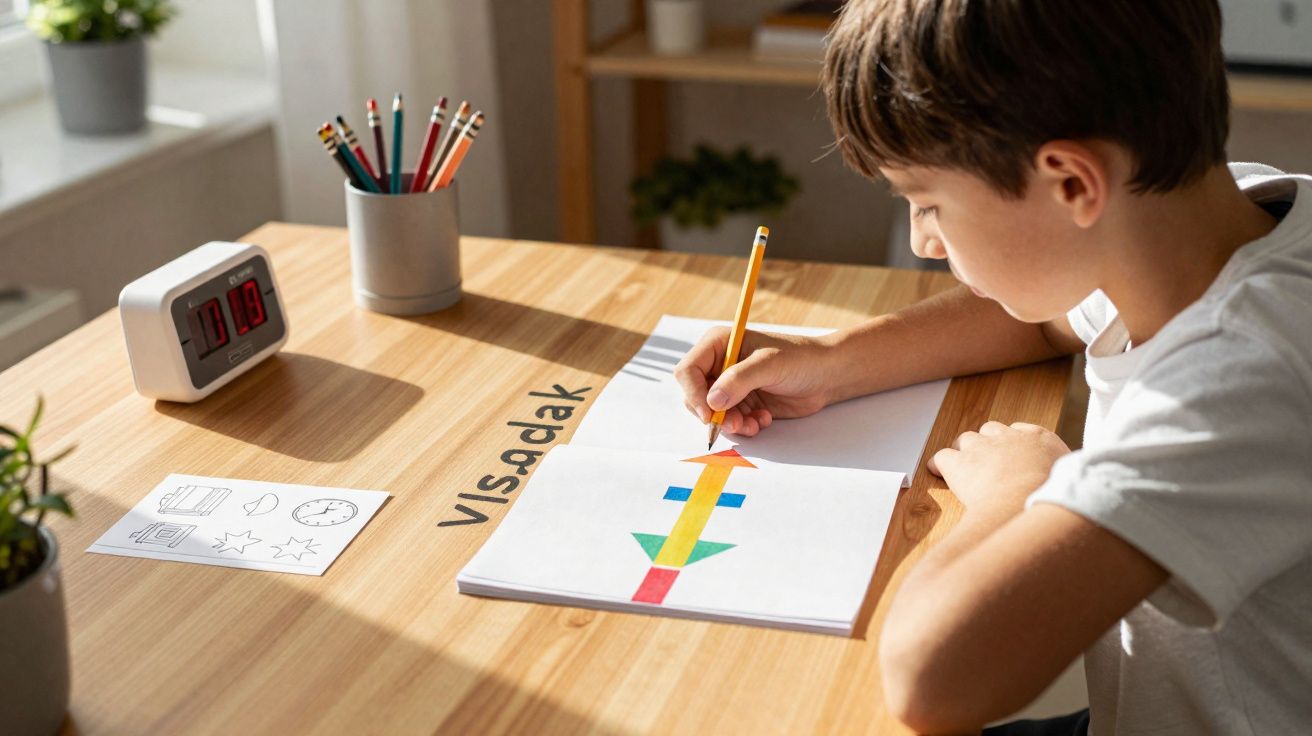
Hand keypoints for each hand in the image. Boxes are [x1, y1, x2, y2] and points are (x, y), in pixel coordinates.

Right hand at [673, 327, 837, 436]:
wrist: (827, 375)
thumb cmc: (801, 359)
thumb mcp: (769, 364)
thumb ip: (739, 380)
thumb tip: (712, 401)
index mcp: (719, 345)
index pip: (688, 371)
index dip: (694, 393)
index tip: (709, 414)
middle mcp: (720, 365)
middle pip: (695, 395)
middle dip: (713, 414)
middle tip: (737, 424)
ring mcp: (730, 386)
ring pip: (712, 414)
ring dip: (731, 424)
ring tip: (754, 423)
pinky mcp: (742, 403)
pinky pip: (729, 422)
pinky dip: (743, 426)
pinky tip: (763, 420)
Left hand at [929, 421, 1070, 518]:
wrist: (1025, 505)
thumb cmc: (1052, 500)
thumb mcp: (1072, 481)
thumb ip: (1067, 474)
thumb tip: (1071, 482)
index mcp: (1040, 438)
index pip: (1021, 430)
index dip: (1013, 444)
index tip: (1012, 456)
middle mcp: (1009, 437)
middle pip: (992, 430)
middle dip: (988, 444)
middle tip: (988, 464)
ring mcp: (981, 447)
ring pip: (966, 439)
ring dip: (965, 452)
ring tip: (966, 469)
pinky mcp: (958, 463)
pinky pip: (942, 456)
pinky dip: (940, 464)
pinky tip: (939, 472)